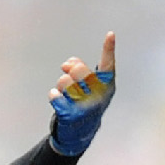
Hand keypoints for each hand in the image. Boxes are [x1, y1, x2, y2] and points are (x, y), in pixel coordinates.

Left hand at [46, 33, 116, 157]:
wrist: (82, 130)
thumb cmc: (86, 101)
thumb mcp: (91, 85)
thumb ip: (82, 68)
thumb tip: (67, 64)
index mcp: (107, 87)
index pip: (108, 65)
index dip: (109, 49)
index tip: (110, 34)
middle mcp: (99, 97)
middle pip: (79, 70)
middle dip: (70, 69)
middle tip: (66, 71)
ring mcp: (85, 107)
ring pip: (65, 82)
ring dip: (61, 84)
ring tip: (66, 92)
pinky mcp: (70, 115)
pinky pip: (54, 96)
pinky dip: (53, 95)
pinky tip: (57, 99)